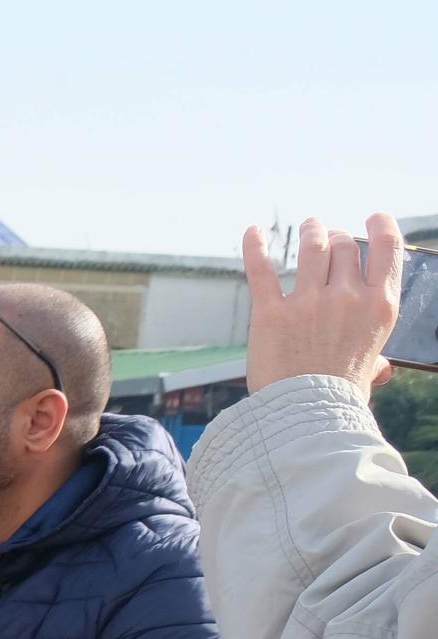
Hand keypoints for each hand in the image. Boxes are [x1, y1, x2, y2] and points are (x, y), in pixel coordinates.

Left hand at [244, 213, 402, 392]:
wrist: (305, 417)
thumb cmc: (339, 396)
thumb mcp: (369, 371)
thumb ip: (375, 360)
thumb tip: (381, 368)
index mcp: (380, 307)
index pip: (387, 250)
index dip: (381, 227)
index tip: (374, 218)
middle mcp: (348, 298)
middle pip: (344, 247)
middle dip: (337, 237)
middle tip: (329, 236)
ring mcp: (309, 303)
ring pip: (312, 248)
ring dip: (310, 232)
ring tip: (308, 227)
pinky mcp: (271, 313)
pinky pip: (262, 270)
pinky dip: (255, 246)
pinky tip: (252, 230)